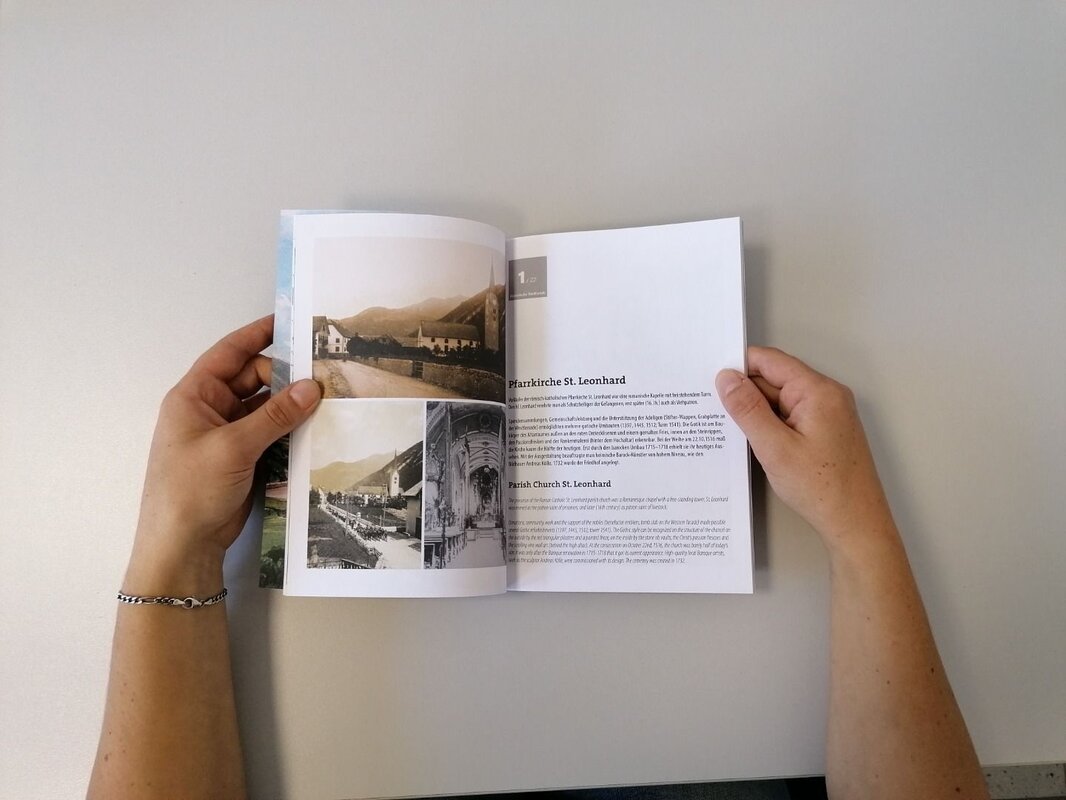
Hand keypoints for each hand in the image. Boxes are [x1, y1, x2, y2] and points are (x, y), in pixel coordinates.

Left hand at [125, 316, 320, 592]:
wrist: (182, 545)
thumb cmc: (191, 490)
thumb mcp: (233, 447)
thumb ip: (275, 415)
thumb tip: (312, 387)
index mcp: (194, 396)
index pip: (230, 352)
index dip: (259, 334)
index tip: (292, 322)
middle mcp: (210, 410)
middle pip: (254, 379)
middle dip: (286, 378)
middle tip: (323, 378)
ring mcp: (228, 435)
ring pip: (266, 407)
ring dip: (291, 406)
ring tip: (327, 401)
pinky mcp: (244, 459)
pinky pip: (272, 434)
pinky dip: (291, 430)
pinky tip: (316, 430)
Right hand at [715, 346, 894, 555]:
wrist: (856, 524)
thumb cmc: (822, 488)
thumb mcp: (774, 447)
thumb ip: (747, 409)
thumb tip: (726, 378)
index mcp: (818, 391)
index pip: (770, 361)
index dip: (739, 367)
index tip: (711, 380)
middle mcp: (827, 396)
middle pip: (774, 379)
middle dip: (745, 392)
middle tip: (712, 409)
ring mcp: (827, 413)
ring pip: (780, 400)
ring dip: (756, 412)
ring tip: (731, 430)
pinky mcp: (824, 430)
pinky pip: (790, 416)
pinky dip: (770, 424)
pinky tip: (755, 441)